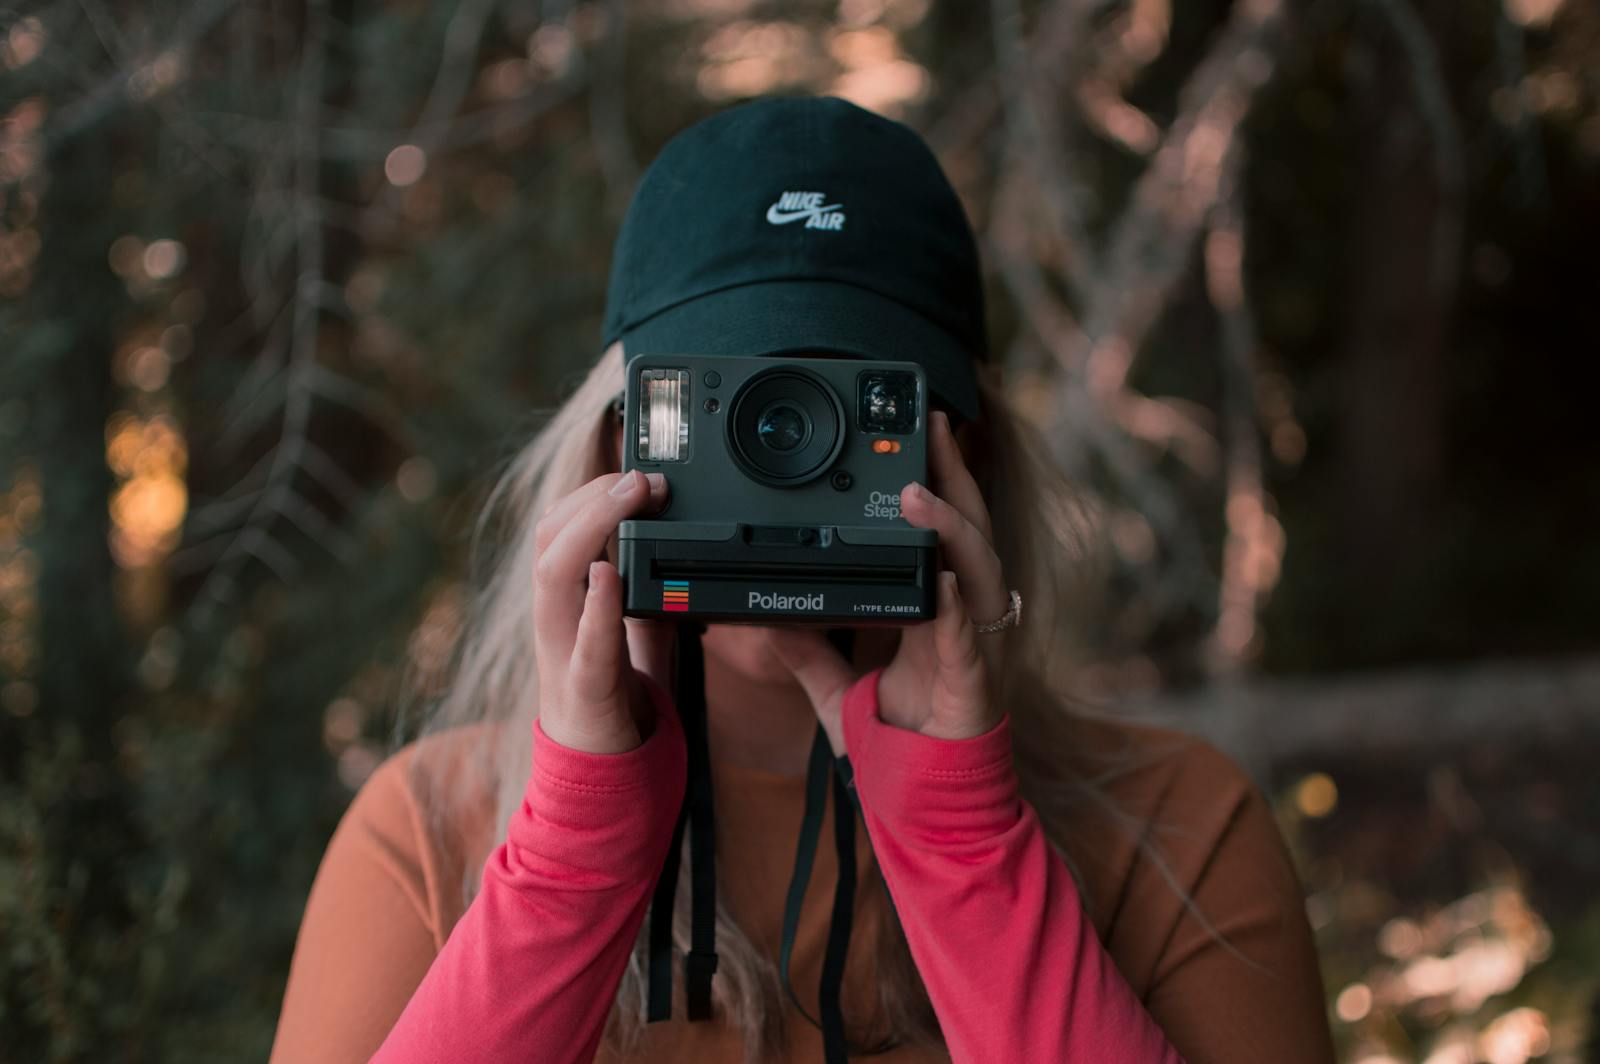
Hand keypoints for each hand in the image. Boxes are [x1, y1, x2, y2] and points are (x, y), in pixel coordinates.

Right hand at [532, 469, 673, 753]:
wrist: (594, 769)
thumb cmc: (608, 695)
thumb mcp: (630, 630)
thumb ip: (642, 595)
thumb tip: (675, 553)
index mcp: (565, 600)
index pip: (558, 527)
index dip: (590, 491)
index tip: (635, 471)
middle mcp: (555, 617)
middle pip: (548, 537)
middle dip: (591, 496)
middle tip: (640, 475)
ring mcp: (563, 651)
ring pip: (553, 575)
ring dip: (591, 528)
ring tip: (628, 500)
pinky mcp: (586, 688)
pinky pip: (586, 643)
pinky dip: (596, 606)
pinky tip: (609, 575)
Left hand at [769, 410, 1010, 749]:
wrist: (929, 809)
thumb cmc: (896, 747)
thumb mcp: (835, 690)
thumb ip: (806, 653)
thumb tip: (766, 621)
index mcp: (933, 611)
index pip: (936, 532)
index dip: (931, 482)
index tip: (910, 436)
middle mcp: (961, 617)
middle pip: (967, 529)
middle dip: (954, 474)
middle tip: (932, 424)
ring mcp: (972, 646)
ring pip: (977, 569)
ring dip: (950, 527)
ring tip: (919, 491)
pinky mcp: (972, 682)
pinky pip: (967, 636)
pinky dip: (957, 606)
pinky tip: (947, 580)